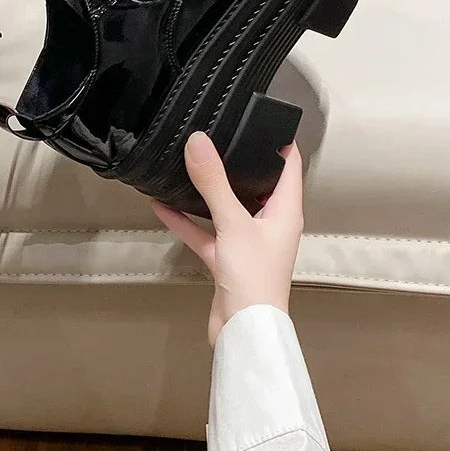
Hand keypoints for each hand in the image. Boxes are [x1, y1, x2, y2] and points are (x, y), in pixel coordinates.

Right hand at [153, 131, 303, 346]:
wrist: (243, 334)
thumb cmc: (253, 276)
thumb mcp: (233, 223)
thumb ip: (213, 183)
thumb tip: (198, 140)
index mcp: (285, 211)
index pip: (289, 166)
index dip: (278, 141)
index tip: (259, 116)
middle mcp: (269, 223)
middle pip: (256, 184)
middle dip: (237, 160)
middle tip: (216, 133)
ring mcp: (246, 242)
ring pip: (226, 207)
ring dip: (206, 190)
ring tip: (185, 163)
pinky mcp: (225, 259)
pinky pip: (205, 232)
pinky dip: (185, 220)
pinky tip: (160, 204)